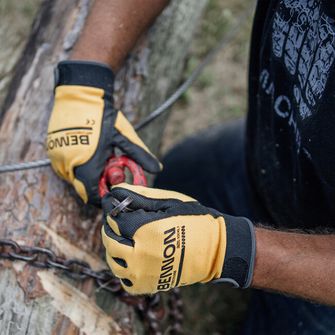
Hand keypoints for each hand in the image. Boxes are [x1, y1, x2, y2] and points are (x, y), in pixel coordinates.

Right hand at [47, 61, 160, 205]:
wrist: (80, 92)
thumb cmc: (103, 114)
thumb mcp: (123, 136)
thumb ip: (139, 155)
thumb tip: (157, 169)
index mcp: (87, 165)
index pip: (92, 195)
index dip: (104, 196)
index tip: (114, 189)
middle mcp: (68, 165)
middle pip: (84, 187)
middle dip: (98, 181)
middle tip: (109, 164)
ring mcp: (57, 157)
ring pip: (74, 177)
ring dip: (87, 172)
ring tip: (98, 152)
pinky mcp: (51, 149)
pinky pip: (65, 166)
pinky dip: (77, 163)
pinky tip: (87, 148)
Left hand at [101, 183, 254, 294]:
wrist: (216, 250)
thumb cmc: (195, 221)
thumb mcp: (169, 202)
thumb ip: (140, 196)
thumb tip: (116, 189)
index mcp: (146, 231)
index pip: (115, 220)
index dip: (113, 211)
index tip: (116, 206)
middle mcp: (141, 254)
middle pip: (110, 241)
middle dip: (110, 229)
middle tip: (118, 222)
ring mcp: (144, 273)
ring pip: (114, 262)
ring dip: (113, 249)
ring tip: (123, 240)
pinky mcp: (149, 285)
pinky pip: (125, 281)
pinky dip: (124, 269)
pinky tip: (132, 259)